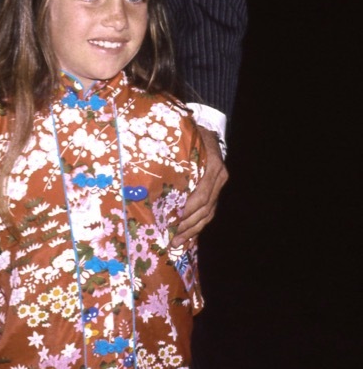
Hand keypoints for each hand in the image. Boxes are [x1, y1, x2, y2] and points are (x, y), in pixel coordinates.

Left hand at [172, 127, 227, 246]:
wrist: (205, 126)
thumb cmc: (187, 131)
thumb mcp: (182, 140)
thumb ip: (171, 157)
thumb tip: (148, 173)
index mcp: (212, 165)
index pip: (201, 196)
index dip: (186, 211)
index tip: (171, 222)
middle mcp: (219, 176)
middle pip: (205, 208)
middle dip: (187, 225)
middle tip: (171, 238)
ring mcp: (219, 183)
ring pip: (208, 213)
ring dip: (192, 230)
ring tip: (176, 242)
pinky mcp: (215, 189)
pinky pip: (209, 212)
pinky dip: (197, 225)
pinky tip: (186, 236)